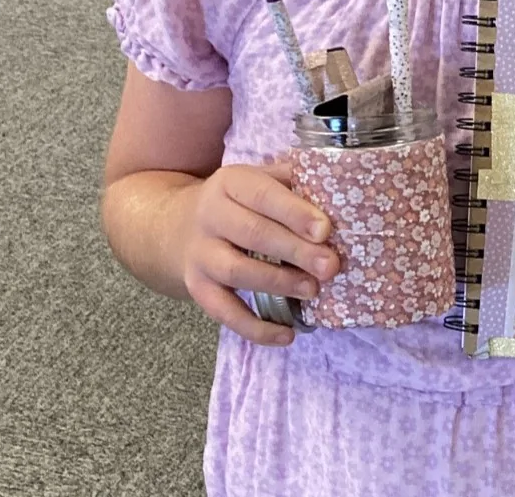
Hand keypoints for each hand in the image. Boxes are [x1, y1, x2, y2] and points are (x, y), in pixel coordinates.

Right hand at [172, 160, 340, 346]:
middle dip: (295, 251)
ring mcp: (200, 254)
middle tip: (330, 266)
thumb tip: (339, 193)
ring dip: (278, 283)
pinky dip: (254, 327)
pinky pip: (223, 312)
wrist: (175, 227)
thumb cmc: (238, 202)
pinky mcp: (197, 288)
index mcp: (231, 182)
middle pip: (253, 234)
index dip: (295, 213)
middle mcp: (210, 215)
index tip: (325, 230)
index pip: (264, 195)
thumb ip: (292, 182)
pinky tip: (286, 335)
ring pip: (237, 271)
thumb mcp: (258, 179)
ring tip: (312, 290)